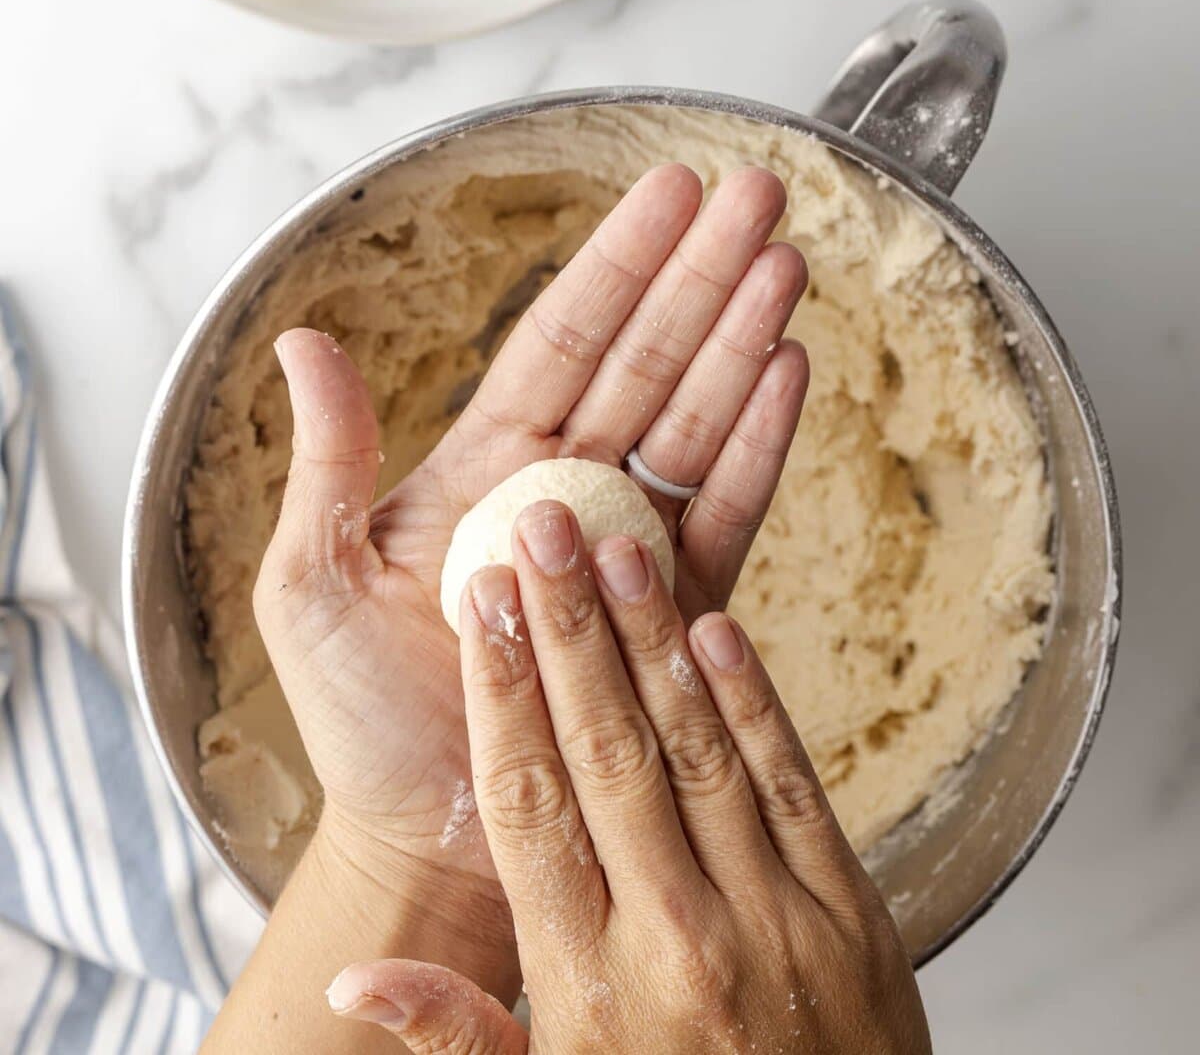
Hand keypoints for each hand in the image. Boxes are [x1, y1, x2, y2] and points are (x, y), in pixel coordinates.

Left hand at [256, 165, 808, 900]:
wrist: (427, 844)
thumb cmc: (360, 720)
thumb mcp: (309, 584)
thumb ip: (326, 463)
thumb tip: (305, 342)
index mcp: (487, 466)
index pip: (565, 337)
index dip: (619, 261)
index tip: (671, 188)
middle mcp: (566, 489)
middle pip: (648, 357)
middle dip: (703, 272)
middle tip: (758, 194)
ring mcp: (625, 546)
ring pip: (696, 419)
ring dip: (743, 339)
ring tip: (787, 265)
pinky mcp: (669, 613)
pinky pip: (723, 516)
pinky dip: (758, 446)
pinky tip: (786, 374)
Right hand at [326, 504, 930, 1053]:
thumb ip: (457, 1038)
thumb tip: (352, 987)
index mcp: (586, 985)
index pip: (528, 809)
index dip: (502, 695)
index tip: (483, 606)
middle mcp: (676, 940)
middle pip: (608, 754)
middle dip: (568, 631)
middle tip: (540, 527)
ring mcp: (773, 921)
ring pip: (697, 749)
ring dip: (652, 640)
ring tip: (617, 547)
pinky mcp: (850, 913)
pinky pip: (791, 785)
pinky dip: (753, 702)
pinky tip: (715, 627)